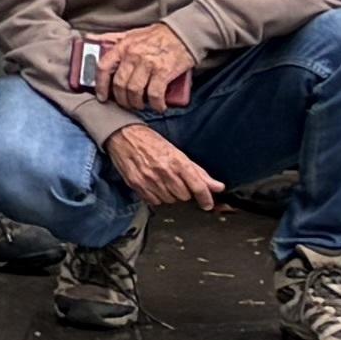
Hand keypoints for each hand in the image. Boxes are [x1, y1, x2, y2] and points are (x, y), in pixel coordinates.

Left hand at [100, 21, 195, 113]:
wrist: (183, 34)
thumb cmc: (155, 36)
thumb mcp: (130, 34)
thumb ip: (110, 38)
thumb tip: (89, 39)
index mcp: (122, 46)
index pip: (103, 67)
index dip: (100, 85)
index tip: (101, 97)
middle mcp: (133, 55)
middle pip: (119, 83)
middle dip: (121, 99)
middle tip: (126, 104)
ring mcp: (148, 63)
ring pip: (134, 90)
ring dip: (136, 103)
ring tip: (140, 105)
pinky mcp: (164, 71)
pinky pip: (155, 94)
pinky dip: (155, 104)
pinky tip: (158, 106)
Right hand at [107, 121, 223, 213]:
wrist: (123, 135)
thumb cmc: (150, 141)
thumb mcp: (177, 153)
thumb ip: (199, 172)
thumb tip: (218, 186)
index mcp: (177, 161)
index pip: (198, 186)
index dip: (206, 198)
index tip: (207, 204)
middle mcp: (164, 171)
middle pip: (184, 196)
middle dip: (183, 191)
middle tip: (177, 181)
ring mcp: (150, 179)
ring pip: (170, 200)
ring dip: (170, 194)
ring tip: (163, 181)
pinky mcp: (137, 184)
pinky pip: (154, 201)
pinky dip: (156, 196)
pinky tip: (153, 185)